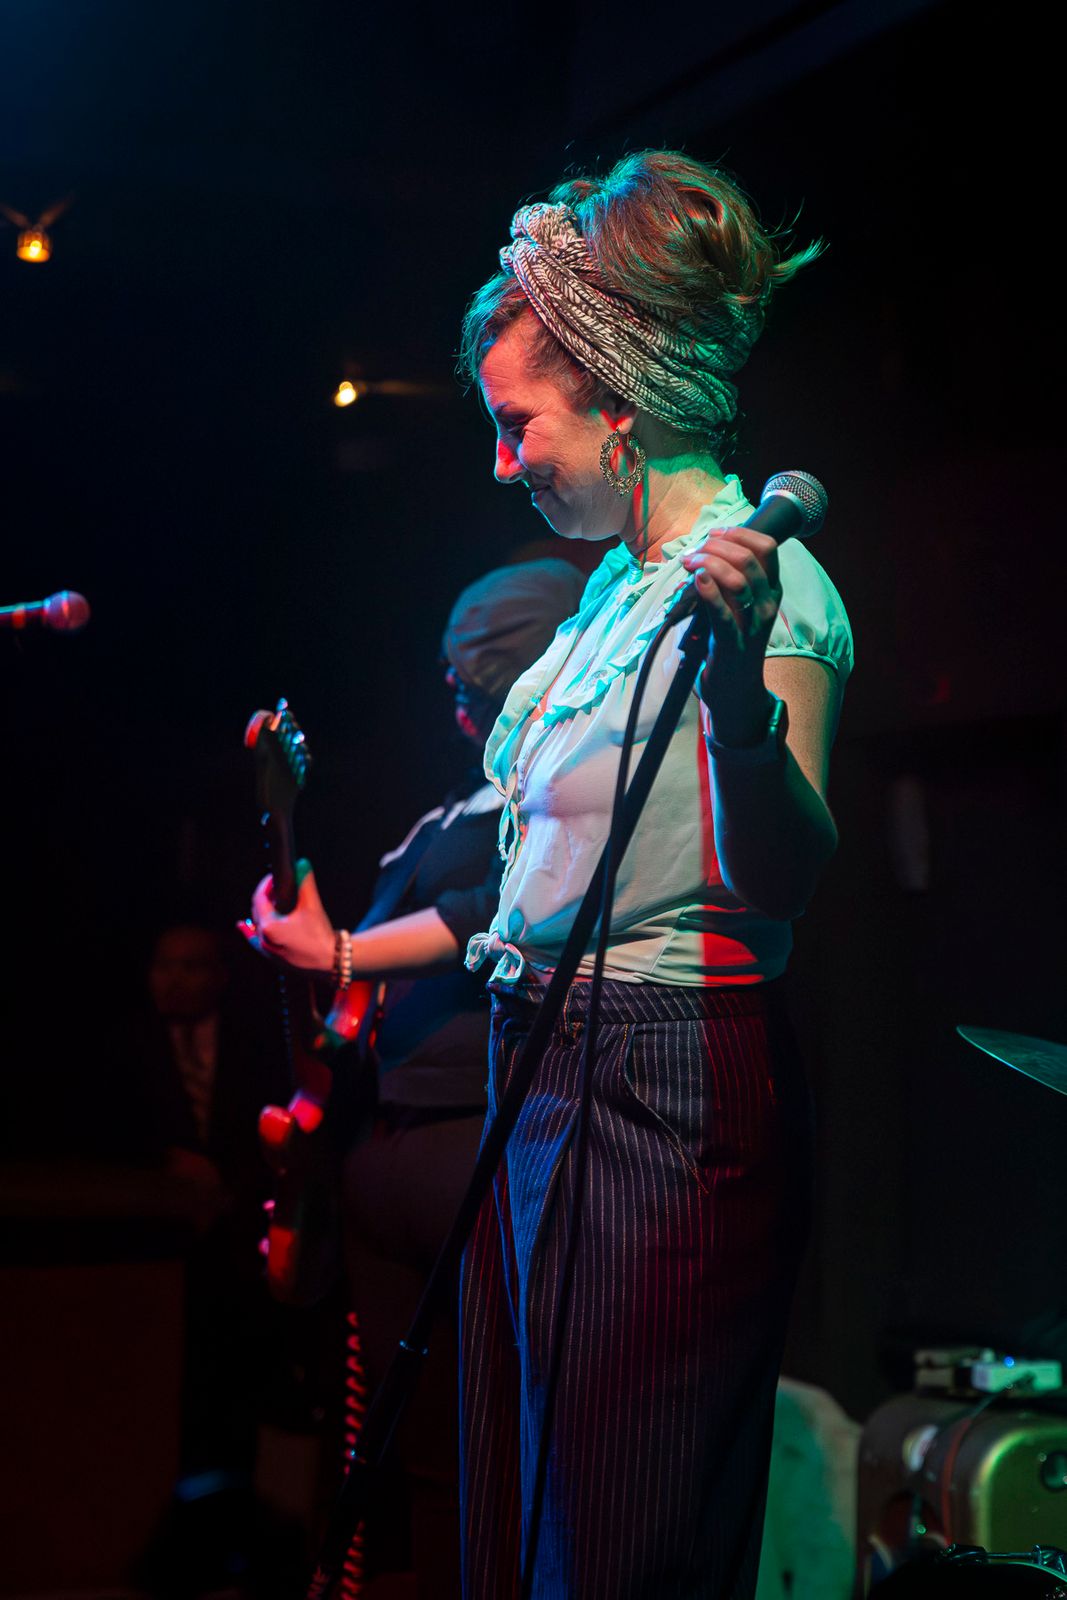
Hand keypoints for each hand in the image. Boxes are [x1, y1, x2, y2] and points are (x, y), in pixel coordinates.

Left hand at [239, 858, 335, 973]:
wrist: (331, 962)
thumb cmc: (320, 935)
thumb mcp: (312, 906)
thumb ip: (305, 884)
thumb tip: (303, 864)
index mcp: (269, 927)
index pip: (259, 899)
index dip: (266, 884)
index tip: (275, 876)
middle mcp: (264, 939)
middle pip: (257, 911)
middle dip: (266, 896)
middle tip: (277, 885)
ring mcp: (268, 950)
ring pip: (258, 925)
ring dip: (262, 910)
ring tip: (270, 899)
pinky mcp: (275, 957)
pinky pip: (257, 941)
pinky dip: (249, 932)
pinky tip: (241, 927)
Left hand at [681, 526, 781, 745]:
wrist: (736, 690)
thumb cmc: (732, 641)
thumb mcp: (738, 605)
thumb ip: (729, 579)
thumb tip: (703, 551)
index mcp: (772, 591)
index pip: (766, 547)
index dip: (739, 533)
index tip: (714, 534)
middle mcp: (767, 605)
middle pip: (749, 558)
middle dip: (717, 545)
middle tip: (695, 551)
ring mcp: (751, 625)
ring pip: (737, 580)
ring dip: (708, 562)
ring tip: (689, 563)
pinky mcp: (731, 644)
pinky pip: (722, 612)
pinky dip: (708, 590)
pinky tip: (696, 577)